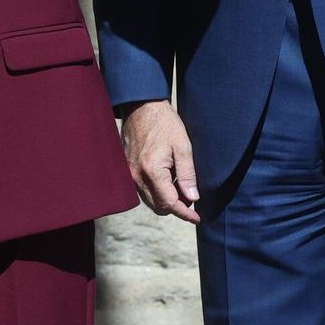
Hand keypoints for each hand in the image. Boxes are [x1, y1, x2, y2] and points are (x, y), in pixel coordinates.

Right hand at [120, 100, 200, 224]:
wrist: (142, 106)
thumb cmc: (164, 123)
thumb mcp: (183, 146)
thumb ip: (188, 174)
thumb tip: (193, 198)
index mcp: (152, 171)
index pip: (170, 204)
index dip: (185, 213)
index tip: (197, 218)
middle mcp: (137, 176)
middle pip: (158, 207)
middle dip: (176, 207)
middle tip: (191, 197)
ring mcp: (130, 174)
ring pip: (149, 201)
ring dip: (166, 200)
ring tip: (180, 185)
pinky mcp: (127, 170)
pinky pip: (142, 191)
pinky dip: (156, 192)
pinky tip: (167, 179)